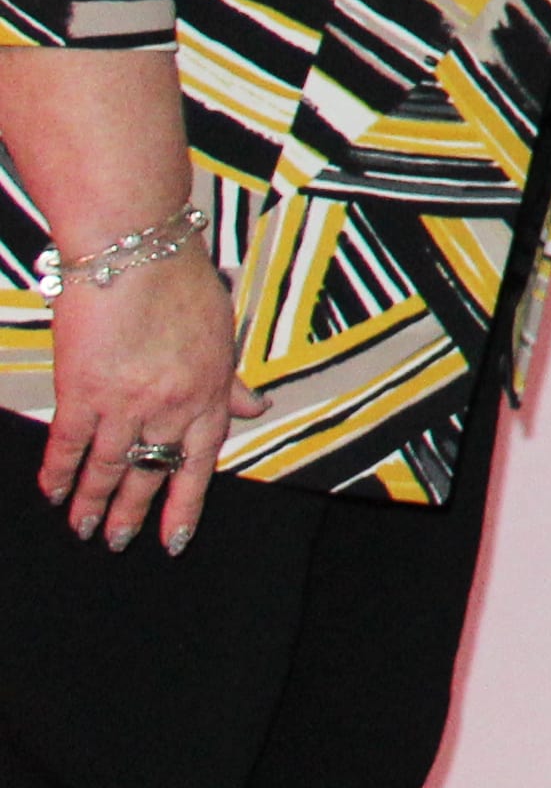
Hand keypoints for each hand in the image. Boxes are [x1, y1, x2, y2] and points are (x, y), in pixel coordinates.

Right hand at [39, 244, 256, 552]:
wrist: (138, 251)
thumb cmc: (182, 283)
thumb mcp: (221, 333)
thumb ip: (229, 381)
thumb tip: (256, 409)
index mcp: (207, 392)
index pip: (200, 463)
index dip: (186, 504)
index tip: (175, 538)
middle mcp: (170, 405)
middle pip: (150, 472)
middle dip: (134, 512)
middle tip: (118, 542)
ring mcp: (125, 402)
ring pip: (109, 467)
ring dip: (93, 503)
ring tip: (84, 529)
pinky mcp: (82, 392)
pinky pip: (69, 445)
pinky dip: (59, 472)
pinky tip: (52, 491)